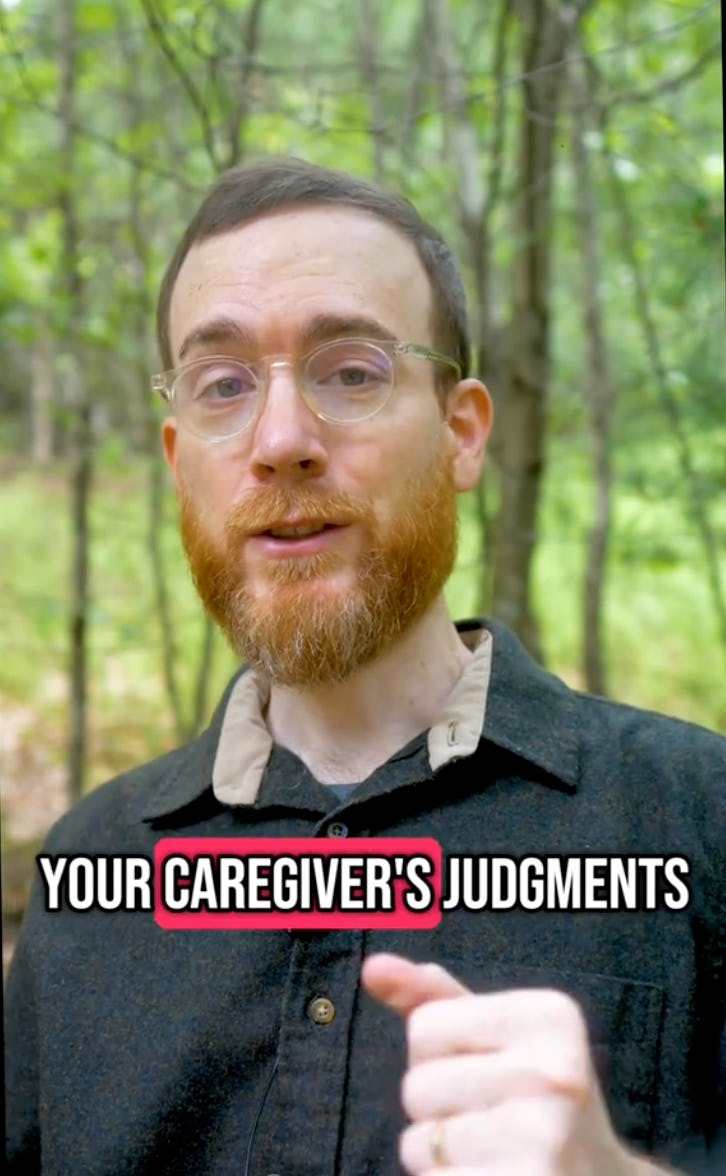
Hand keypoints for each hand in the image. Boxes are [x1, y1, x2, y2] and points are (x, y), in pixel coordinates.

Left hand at [362, 952, 650, 1175]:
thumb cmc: (534, 1103)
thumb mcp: (498, 1038)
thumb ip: (434, 999)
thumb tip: (373, 967)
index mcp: (551, 1017)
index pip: (424, 1027)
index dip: (441, 1057)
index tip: (490, 1074)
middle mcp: (553, 1073)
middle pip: (417, 1086)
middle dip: (439, 1111)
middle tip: (493, 1123)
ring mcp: (541, 1138)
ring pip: (418, 1144)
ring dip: (440, 1157)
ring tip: (494, 1155)